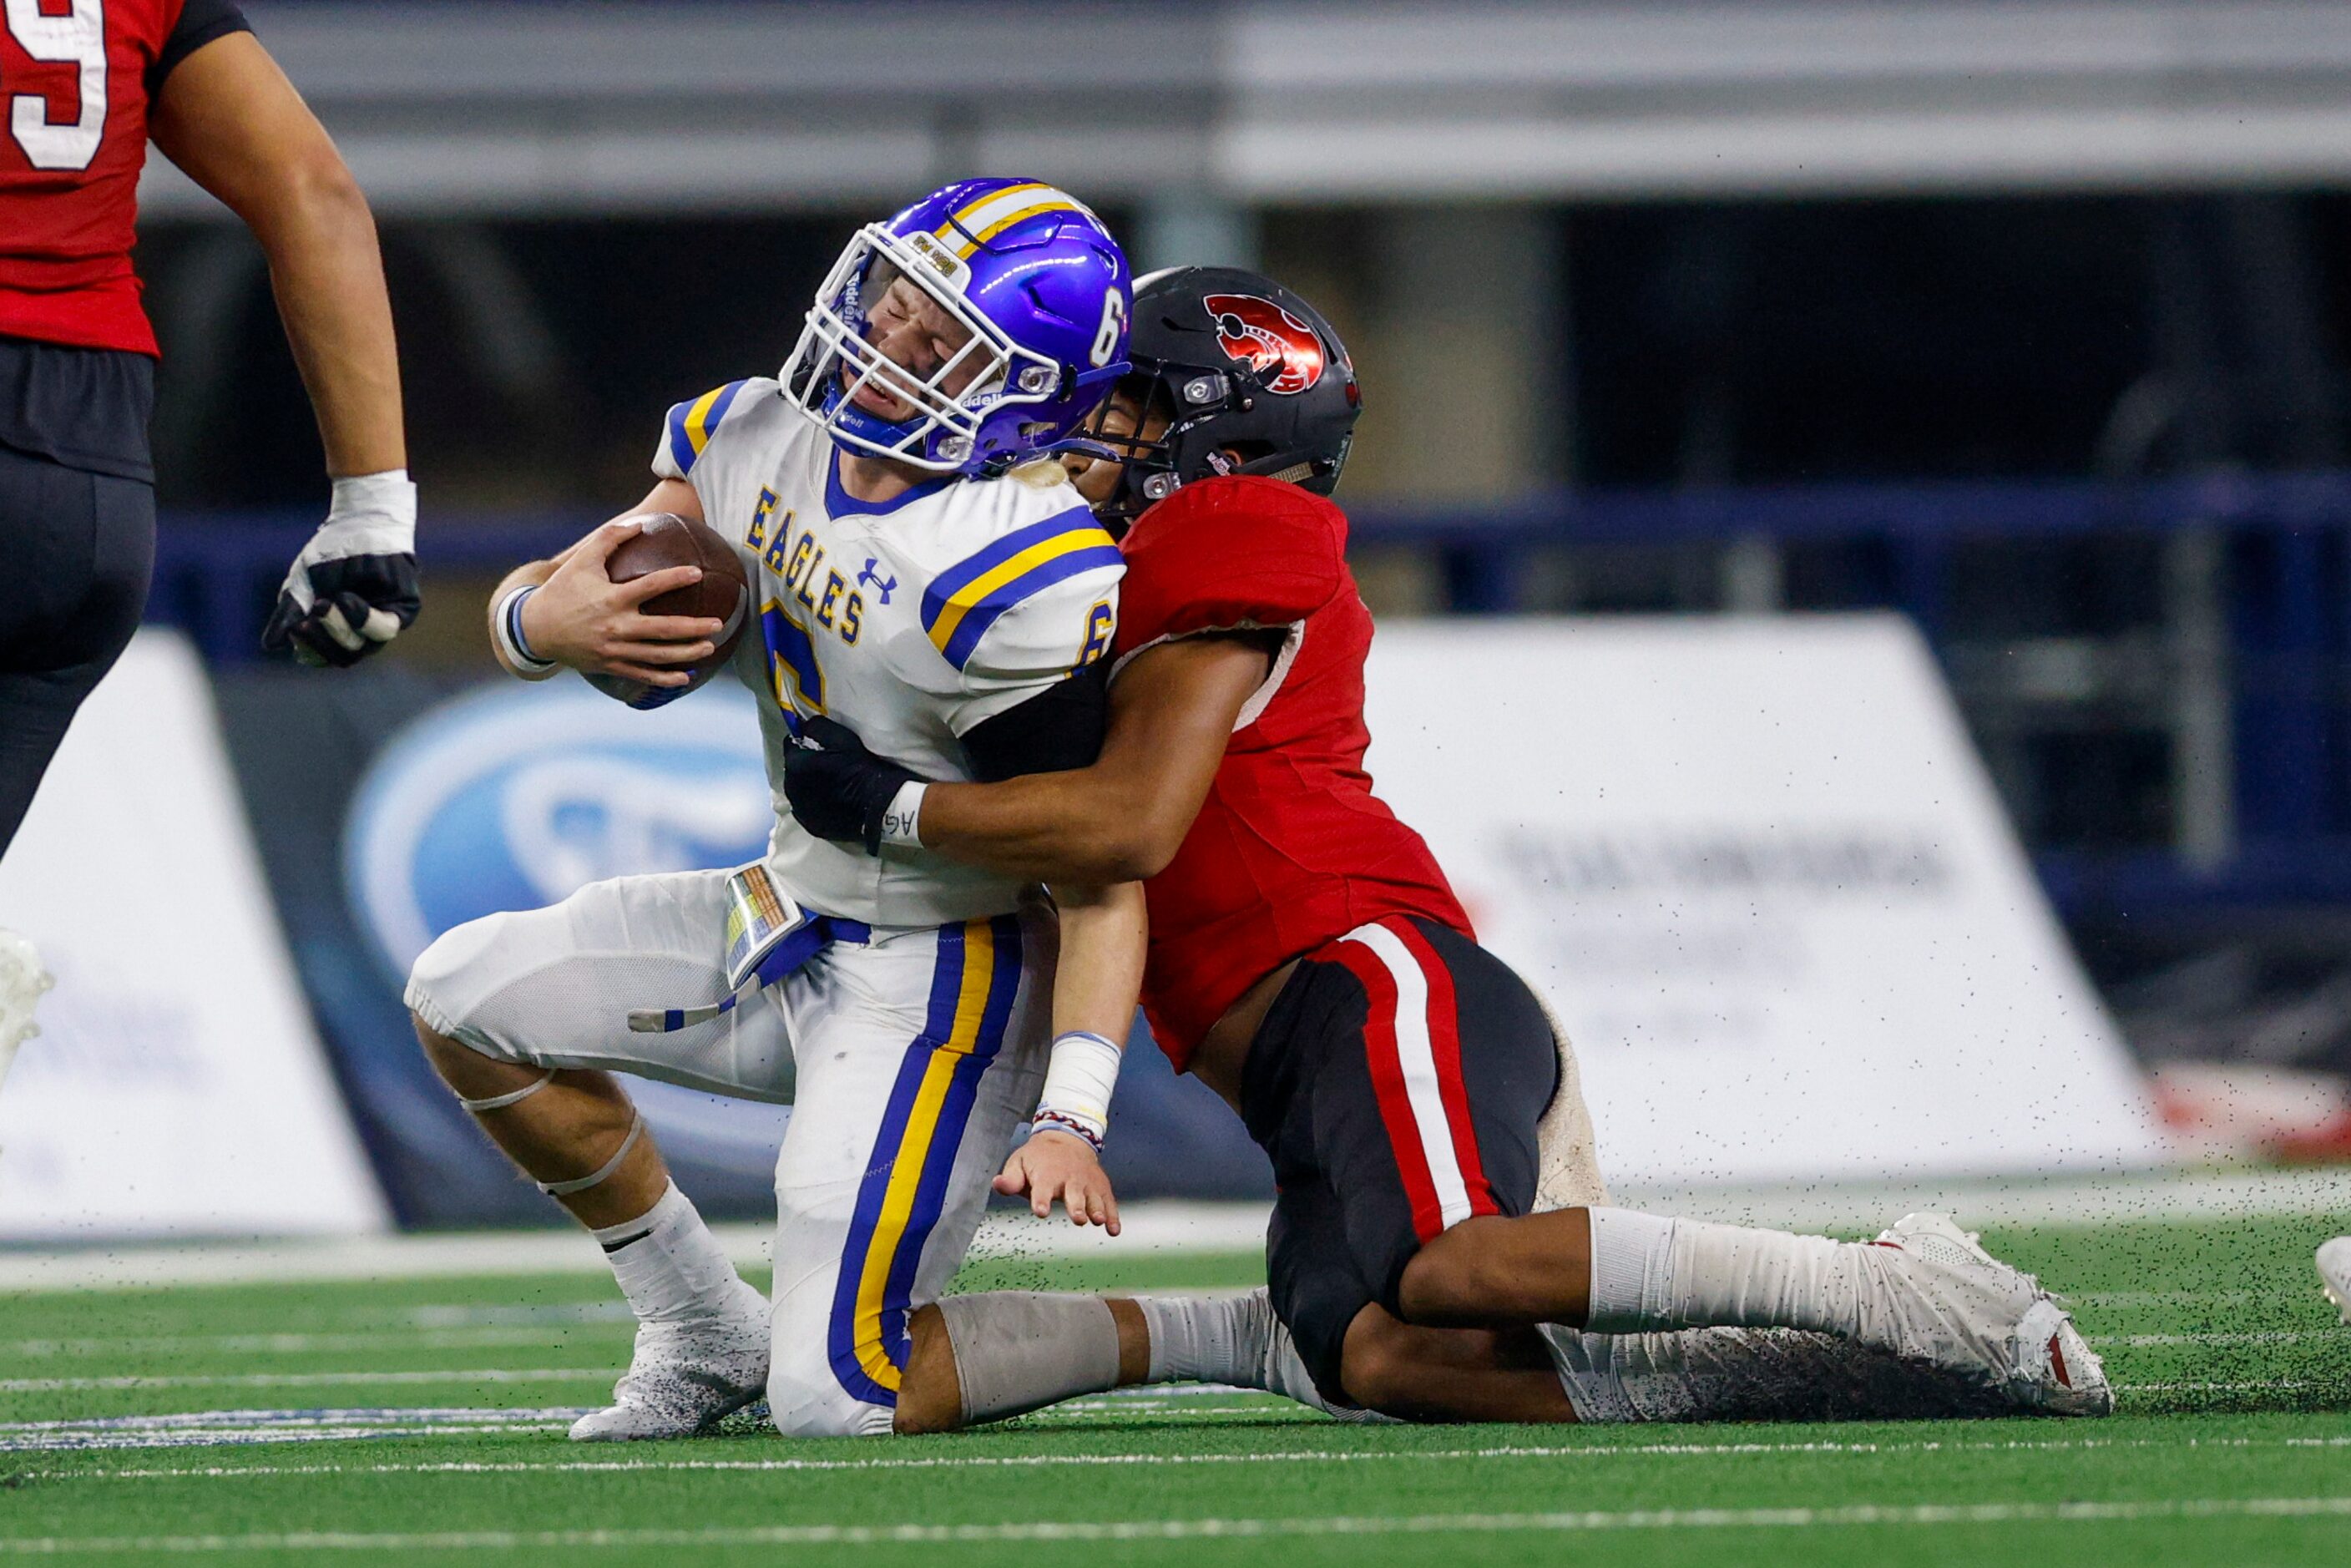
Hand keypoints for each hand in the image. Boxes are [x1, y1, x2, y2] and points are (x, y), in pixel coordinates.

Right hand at [264, 472, 419, 666]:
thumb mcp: (303, 583)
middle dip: (320, 640)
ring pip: (364, 647)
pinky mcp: (404, 609)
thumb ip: (288, 613)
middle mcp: (364, 634)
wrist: (360, 520)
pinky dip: (361, 617)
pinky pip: (384, 626)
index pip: (323, 658)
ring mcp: (385, 622)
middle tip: (305, 620)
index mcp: (338, 632)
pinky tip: (345, 599)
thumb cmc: (331, 554)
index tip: (295, 629)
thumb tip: (270, 646)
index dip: (308, 650)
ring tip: (324, 605)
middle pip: (344, 657)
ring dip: (338, 629)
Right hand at [518, 518, 726, 687]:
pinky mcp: (611, 665)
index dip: (675, 579)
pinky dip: (664, 678)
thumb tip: (639, 524)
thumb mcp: (582, 561)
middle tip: (718, 623)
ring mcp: (614, 649)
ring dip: (686, 654)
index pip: (651, 586)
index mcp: (612, 598)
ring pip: (657, 655)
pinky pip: (643, 675)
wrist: (535, 629)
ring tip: (709, 648)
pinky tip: (685, 678)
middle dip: (694, 627)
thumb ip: (609, 539)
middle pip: (663, 629)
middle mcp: (616, 626)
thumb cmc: (562, 590)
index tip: (698, 573)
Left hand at [785, 714, 923, 853]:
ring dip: (808, 786)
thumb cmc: (861, 768)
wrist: (879, 805)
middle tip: (826, 765)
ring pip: (798, 791)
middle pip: (793, 770)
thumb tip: (804, 726)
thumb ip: (817, 727)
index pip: (791, 745)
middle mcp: (791, 790)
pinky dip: (814, 804)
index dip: (805, 743)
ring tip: (829, 784)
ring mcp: (801, 811)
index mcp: (796, 766)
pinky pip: (807, 810)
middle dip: (804, 765)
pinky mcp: (812, 826)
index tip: (819, 745)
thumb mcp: (842, 738)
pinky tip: (831, 801)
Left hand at [993, 1128, 1120, 1233]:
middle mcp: (1069, 1179)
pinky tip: (1114, 1230)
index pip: (1043, 1188)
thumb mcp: (1019, 1162)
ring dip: (1097, 1209)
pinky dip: (1113, 1216)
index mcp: (1047, 1174)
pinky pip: (1108, 1202)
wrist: (1068, 1138)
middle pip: (1073, 1194)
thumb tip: (997, 1184)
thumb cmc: (1039, 1158)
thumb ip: (1010, 1179)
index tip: (1041, 1211)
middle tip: (1079, 1218)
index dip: (1041, 1200)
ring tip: (1099, 1220)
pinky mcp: (1100, 1188)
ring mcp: (1087, 1183)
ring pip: (1093, 1197)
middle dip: (1076, 1206)